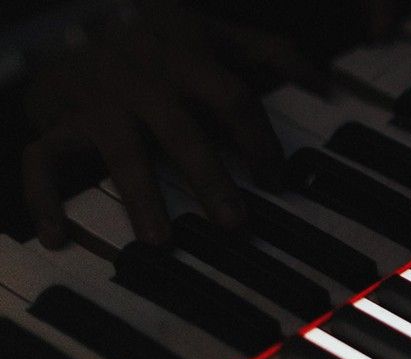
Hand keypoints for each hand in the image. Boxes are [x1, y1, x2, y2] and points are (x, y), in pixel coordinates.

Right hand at [20, 5, 291, 247]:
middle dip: (209, 178)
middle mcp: (144, 79)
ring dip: (141, 197)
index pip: (233, 98)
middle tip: (235, 222)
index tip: (277, 179)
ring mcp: (98, 100)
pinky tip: (55, 236)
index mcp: (187, 57)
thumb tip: (324, 83)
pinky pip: (41, 161)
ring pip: (119, 150)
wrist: (64, 17)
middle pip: (182, 131)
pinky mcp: (56, 121)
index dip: (259, 139)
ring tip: (160, 239)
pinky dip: (43, 199)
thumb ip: (270, 53)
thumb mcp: (212, 32)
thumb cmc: (155, 39)